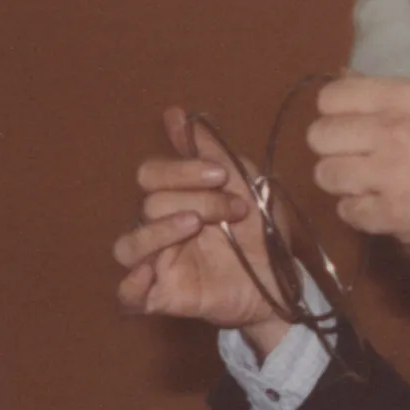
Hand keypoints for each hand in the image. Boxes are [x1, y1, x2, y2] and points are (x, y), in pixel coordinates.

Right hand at [115, 107, 290, 353]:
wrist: (283, 278)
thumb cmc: (260, 230)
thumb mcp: (242, 181)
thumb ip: (208, 149)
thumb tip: (174, 113)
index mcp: (173, 198)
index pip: (151, 174)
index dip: (182, 170)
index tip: (222, 175)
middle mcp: (159, 228)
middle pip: (149, 204)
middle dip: (197, 201)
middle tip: (235, 211)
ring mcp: (157, 263)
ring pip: (127, 244)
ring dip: (160, 231)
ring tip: (195, 227)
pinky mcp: (162, 296)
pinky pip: (127, 293)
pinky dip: (132, 284)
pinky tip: (151, 273)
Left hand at [307, 76, 409, 278]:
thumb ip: (405, 99)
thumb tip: (355, 75)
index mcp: (408, 97)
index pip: (333, 95)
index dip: (336, 113)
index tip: (350, 126)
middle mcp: (391, 128)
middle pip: (320, 135)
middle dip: (333, 150)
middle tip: (355, 161)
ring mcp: (388, 172)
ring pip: (326, 175)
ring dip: (343, 184)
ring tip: (366, 188)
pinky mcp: (390, 213)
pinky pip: (348, 211)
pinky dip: (360, 215)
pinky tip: (381, 211)